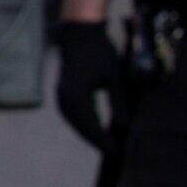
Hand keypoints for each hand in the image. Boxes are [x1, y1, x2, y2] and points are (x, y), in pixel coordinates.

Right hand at [56, 20, 126, 151]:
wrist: (80, 34)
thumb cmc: (99, 52)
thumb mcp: (115, 77)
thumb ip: (119, 103)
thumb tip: (124, 127)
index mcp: (75, 95)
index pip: (90, 126)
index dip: (105, 141)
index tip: (120, 152)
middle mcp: (64, 98)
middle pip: (81, 129)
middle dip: (99, 142)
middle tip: (118, 152)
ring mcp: (62, 97)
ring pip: (77, 124)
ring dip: (92, 135)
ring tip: (111, 145)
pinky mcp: (64, 95)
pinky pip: (75, 116)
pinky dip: (87, 125)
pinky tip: (100, 130)